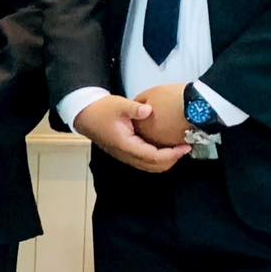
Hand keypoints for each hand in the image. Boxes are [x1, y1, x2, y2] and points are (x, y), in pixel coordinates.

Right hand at [71, 95, 190, 173]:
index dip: (171, 154)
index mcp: (126, 145)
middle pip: (153, 167)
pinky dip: (157, 159)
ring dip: (165, 161)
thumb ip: (135, 108)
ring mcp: (125, 156)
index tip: (185, 147)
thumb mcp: (119, 105)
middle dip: (172, 160)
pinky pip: (144, 162)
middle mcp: (126, 155)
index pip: (153, 157)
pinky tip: (164, 148)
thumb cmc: (102, 110)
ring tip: (178, 150)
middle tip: (185, 148)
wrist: (85, 115)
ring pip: (149, 167)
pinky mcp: (125, 153)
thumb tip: (149, 110)